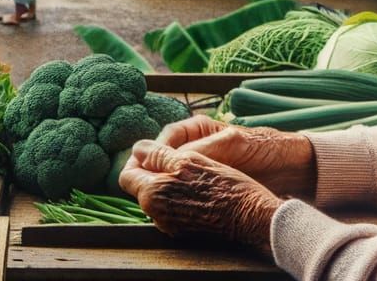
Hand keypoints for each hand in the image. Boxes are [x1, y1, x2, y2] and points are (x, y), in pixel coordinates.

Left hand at [119, 140, 281, 255]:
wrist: (250, 215)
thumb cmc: (221, 184)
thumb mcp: (189, 160)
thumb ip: (158, 156)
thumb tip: (137, 149)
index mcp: (152, 194)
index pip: (126, 175)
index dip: (136, 158)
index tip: (150, 149)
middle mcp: (156, 214)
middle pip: (141, 186)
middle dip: (151, 169)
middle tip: (172, 155)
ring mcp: (170, 224)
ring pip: (157, 195)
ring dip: (165, 180)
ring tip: (187, 166)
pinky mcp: (184, 228)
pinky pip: (171, 206)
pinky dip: (177, 192)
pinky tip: (195, 183)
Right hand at [154, 117, 315, 197]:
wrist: (289, 167)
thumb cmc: (262, 147)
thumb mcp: (232, 144)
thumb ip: (203, 149)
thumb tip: (173, 156)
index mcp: (198, 129)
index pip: (166, 138)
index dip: (154, 152)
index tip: (146, 166)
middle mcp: (196, 146)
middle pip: (165, 159)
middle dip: (155, 173)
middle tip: (150, 188)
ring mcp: (201, 167)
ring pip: (173, 177)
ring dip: (166, 187)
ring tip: (160, 200)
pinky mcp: (209, 185)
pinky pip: (187, 190)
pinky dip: (180, 198)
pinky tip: (178, 207)